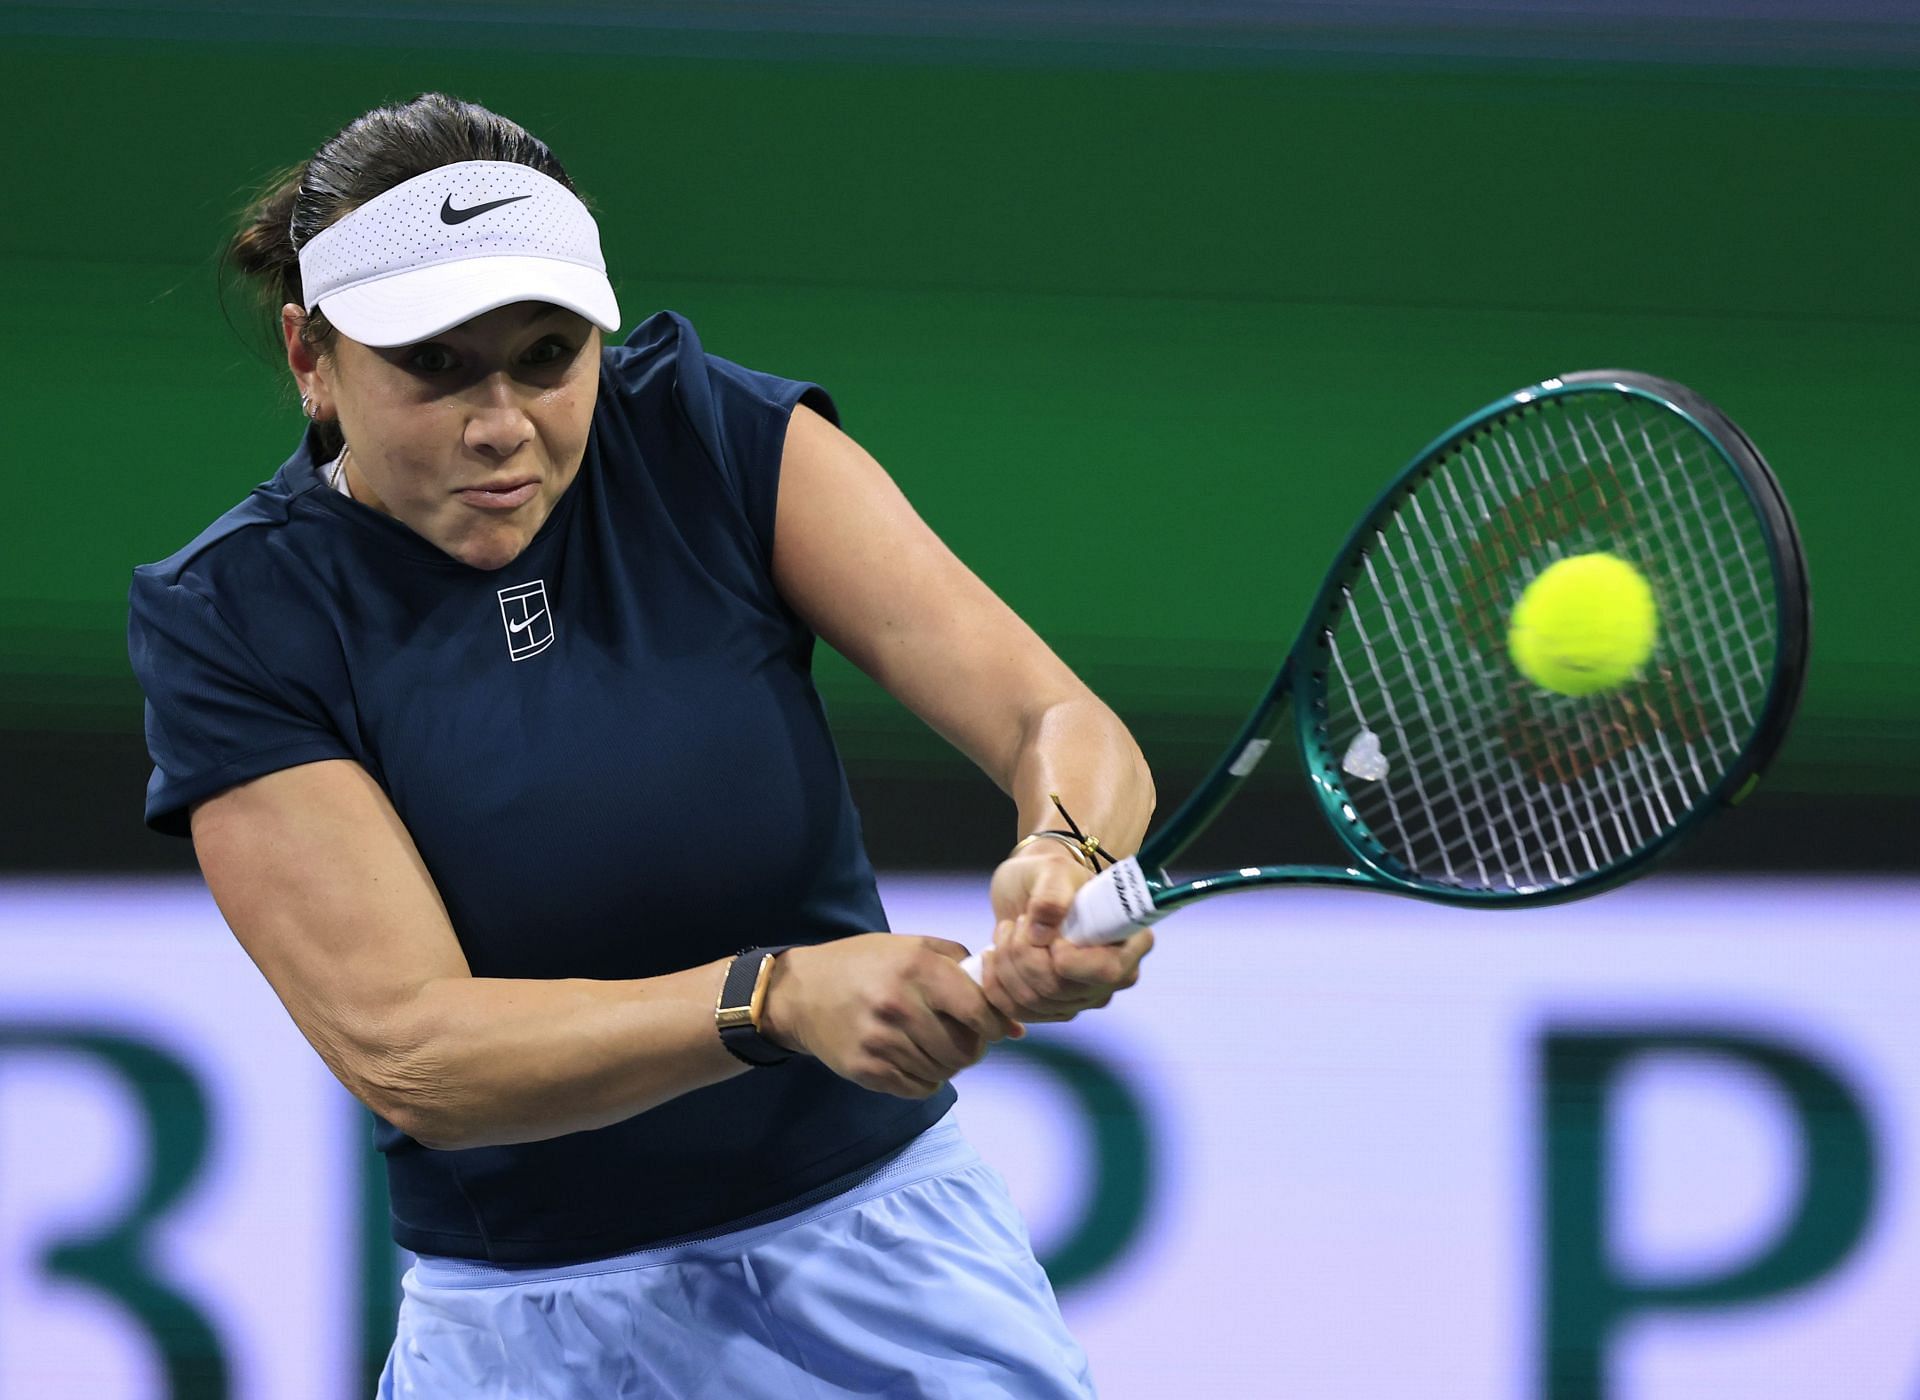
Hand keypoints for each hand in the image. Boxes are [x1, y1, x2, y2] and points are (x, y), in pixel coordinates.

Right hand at [759, 934, 1023, 1097]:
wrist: (801, 992)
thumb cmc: (868, 964)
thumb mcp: (915, 947)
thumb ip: (967, 972)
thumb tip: (1016, 1024)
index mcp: (917, 968)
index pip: (979, 1012)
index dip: (994, 1025)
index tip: (990, 1026)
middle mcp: (899, 1004)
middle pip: (965, 1050)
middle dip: (972, 1048)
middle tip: (961, 1038)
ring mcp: (881, 1040)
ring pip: (944, 1072)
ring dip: (947, 1064)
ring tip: (931, 1045)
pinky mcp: (866, 1069)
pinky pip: (919, 1087)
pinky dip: (925, 1079)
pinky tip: (911, 1058)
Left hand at [981, 849, 1152, 1022]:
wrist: (1030, 889)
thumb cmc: (1048, 874)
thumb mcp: (1052, 869)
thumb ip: (1052, 893)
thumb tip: (1042, 934)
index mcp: (1131, 941)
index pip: (1107, 971)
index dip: (1069, 959)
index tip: (1049, 933)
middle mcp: (1115, 976)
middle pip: (1062, 990)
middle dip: (1025, 954)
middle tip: (1020, 921)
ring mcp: (1085, 996)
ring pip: (1035, 1002)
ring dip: (1007, 963)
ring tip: (1007, 930)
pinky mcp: (1056, 1008)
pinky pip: (1019, 1011)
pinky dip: (996, 984)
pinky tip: (993, 955)